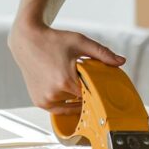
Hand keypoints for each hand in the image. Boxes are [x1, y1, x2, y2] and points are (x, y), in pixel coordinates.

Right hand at [8, 23, 126, 114]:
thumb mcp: (80, 43)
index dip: (98, 92)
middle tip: (89, 81)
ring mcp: (44, 100)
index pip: (90, 96)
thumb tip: (122, 61)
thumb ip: (102, 53)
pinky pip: (58, 109)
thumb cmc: (54, 40)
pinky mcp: (39, 102)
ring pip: (69, 107)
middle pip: (81, 101)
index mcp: (65, 81)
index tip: (105, 90)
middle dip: (87, 92)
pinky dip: (65, 102)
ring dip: (75, 99)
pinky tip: (68, 89)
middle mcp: (53, 94)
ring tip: (76, 82)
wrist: (27, 41)